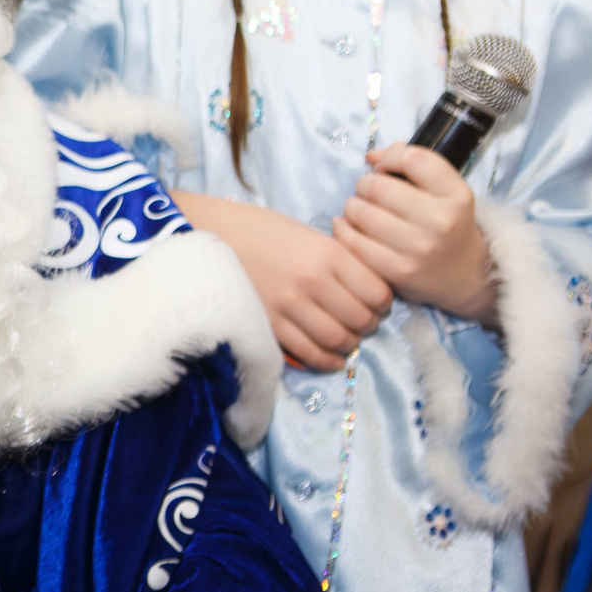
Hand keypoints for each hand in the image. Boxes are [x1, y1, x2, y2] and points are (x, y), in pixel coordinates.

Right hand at [173, 190, 392, 372]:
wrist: (208, 234)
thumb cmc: (259, 230)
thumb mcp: (307, 234)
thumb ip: (338, 259)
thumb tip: (367, 289)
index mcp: (327, 252)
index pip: (378, 292)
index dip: (384, 304)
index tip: (377, 304)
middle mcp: (312, 280)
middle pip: (361, 319)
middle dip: (368, 326)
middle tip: (361, 324)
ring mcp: (288, 305)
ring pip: (337, 339)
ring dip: (348, 344)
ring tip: (345, 340)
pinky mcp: (266, 323)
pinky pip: (308, 353)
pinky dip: (326, 361)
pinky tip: (331, 358)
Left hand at [336, 144, 496, 323]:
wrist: (463, 273)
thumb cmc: (446, 223)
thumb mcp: (445, 191)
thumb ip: (413, 165)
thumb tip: (371, 157)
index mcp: (456, 195)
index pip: (413, 159)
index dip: (390, 158)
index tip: (384, 169)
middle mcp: (441, 220)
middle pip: (378, 185)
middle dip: (365, 184)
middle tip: (367, 191)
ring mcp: (420, 247)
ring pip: (360, 212)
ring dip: (352, 206)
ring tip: (359, 209)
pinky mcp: (398, 269)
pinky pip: (353, 241)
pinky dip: (343, 229)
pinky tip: (348, 226)